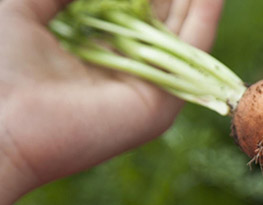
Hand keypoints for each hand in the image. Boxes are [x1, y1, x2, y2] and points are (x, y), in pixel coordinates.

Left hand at [0, 0, 223, 204]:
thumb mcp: (25, 4)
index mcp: (92, 44)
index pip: (134, 7)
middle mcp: (122, 64)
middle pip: (163, 16)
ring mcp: (146, 85)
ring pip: (182, 32)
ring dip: (196, 1)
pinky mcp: (160, 104)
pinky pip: (191, 56)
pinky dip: (206, 19)